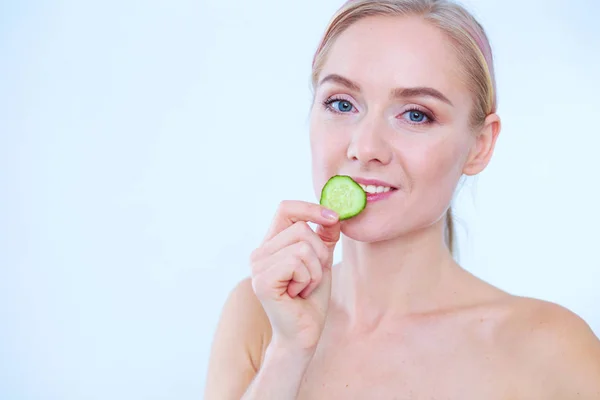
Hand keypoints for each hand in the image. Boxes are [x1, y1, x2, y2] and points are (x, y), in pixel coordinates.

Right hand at [250, 200, 340, 353]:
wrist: (303, 334)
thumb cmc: (310, 299)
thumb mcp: (322, 261)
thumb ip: (324, 237)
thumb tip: (333, 214)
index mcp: (271, 244)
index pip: (286, 209)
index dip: (310, 208)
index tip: (333, 218)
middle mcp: (259, 252)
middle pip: (301, 228)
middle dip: (320, 254)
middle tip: (312, 277)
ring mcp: (258, 266)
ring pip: (303, 247)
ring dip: (315, 271)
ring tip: (304, 287)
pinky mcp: (262, 280)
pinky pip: (297, 263)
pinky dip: (308, 279)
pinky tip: (298, 294)